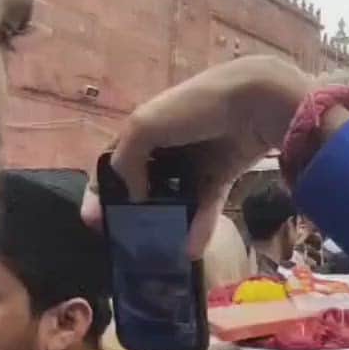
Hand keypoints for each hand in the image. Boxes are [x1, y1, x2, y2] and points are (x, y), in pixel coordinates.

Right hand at [81, 56, 316, 256]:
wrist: (255, 100)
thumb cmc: (192, 107)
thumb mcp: (145, 126)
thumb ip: (126, 160)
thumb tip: (134, 196)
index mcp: (143, 127)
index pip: (113, 162)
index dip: (99, 189)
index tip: (93, 219)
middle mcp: (167, 144)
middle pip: (143, 184)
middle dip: (131, 212)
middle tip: (124, 239)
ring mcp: (195, 161)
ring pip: (175, 198)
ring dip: (166, 224)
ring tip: (158, 250)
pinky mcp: (221, 174)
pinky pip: (206, 204)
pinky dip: (200, 225)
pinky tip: (192, 250)